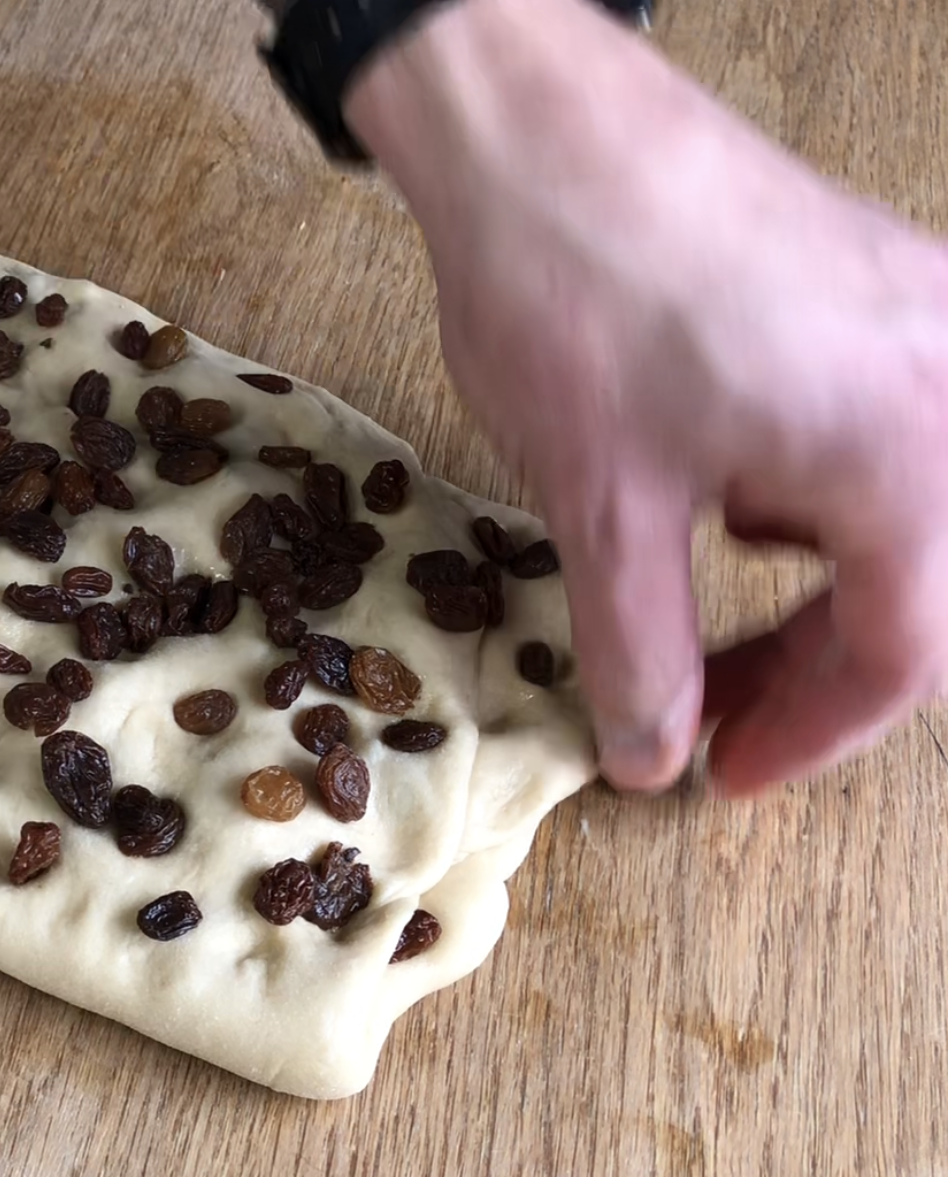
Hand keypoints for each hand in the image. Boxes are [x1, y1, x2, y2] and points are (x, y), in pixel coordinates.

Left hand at [350, 0, 947, 792]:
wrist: (539, 130)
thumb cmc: (578, 297)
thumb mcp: (602, 505)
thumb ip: (640, 648)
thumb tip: (652, 752)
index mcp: (906, 456)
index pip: (900, 655)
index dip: (806, 734)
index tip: (722, 774)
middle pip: (921, 581)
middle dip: (814, 660)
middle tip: (708, 708)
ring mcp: (925, 318)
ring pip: (905, 505)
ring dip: (816, 575)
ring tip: (694, 587)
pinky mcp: (877, 279)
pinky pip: (882, 422)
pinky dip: (809, 486)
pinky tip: (715, 481)